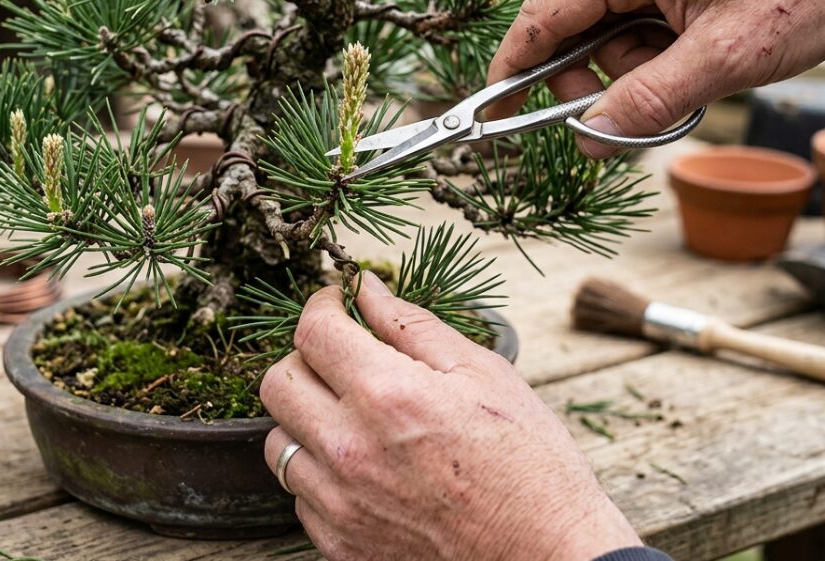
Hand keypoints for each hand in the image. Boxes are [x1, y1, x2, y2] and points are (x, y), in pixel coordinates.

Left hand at [260, 272, 640, 560]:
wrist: (546, 554)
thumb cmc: (528, 462)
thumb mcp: (482, 373)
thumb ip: (413, 326)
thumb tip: (367, 290)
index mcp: (386, 395)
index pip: (312, 332)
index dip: (321, 305)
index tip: (337, 302)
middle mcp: (349, 448)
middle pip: (277, 382)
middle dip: (305, 357)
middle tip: (341, 357)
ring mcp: (339, 502)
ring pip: (278, 441)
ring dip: (306, 418)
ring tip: (354, 418)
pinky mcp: (340, 543)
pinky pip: (301, 495)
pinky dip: (322, 473)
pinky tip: (366, 467)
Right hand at [486, 0, 824, 157]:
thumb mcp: (725, 60)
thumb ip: (648, 101)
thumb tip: (588, 137)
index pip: (544, 10)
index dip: (513, 65)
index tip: (493, 110)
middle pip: (564, 12)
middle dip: (581, 71)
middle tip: (616, 110)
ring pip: (599, 15)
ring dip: (624, 60)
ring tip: (683, 72)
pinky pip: (630, 5)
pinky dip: (645, 42)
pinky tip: (687, 52)